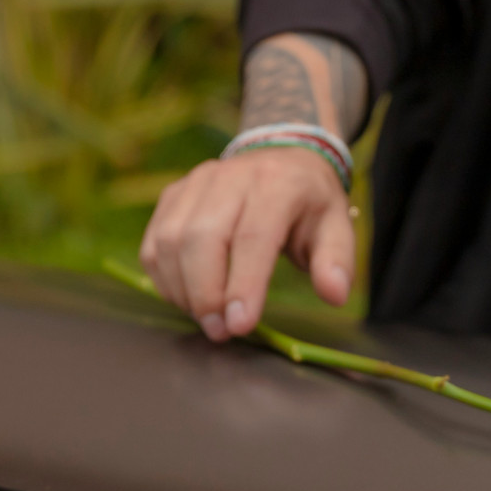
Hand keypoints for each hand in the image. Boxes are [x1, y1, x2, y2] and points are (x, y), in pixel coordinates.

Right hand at [139, 147, 354, 340]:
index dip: (243, 285)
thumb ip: (336, 261)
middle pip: (201, 239)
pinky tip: (187, 298)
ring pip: (171, 242)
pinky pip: (154, 245)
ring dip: (183, 291)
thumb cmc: (308, 205)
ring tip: (207, 319)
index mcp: (276, 184)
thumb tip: (334, 294)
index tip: (240, 326)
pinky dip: (164, 280)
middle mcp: (229, 177)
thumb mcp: (336, 227)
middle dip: (206, 294)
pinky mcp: (171, 197)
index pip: (252, 237)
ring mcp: (194, 184)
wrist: (280, 158)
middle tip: (220, 332)